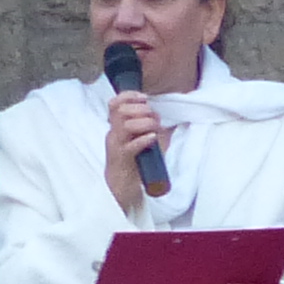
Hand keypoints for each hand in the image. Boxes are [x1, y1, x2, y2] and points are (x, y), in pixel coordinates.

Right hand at [104, 94, 167, 211]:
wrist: (121, 187)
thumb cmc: (134, 163)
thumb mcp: (146, 143)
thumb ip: (155, 131)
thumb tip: (169, 122)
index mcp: (117, 127)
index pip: (115, 104)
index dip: (128, 96)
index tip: (144, 98)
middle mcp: (114, 134)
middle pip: (120, 111)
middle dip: (141, 109)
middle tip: (154, 117)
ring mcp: (116, 146)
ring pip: (124, 125)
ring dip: (144, 123)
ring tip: (154, 129)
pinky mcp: (121, 159)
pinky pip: (130, 146)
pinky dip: (143, 139)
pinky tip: (153, 138)